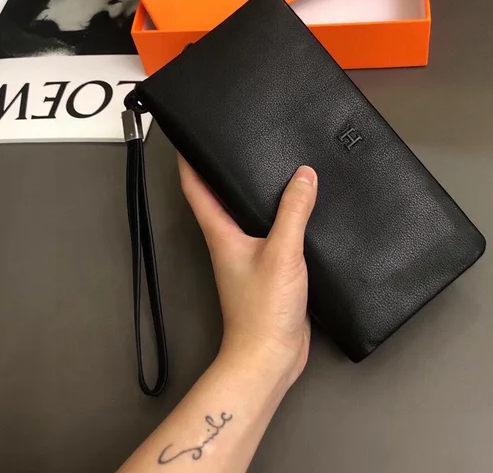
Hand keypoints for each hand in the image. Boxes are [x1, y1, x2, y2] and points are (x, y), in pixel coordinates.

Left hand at [178, 156, 317, 386]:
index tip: (188, 139)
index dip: (189, 162)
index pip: (196, 189)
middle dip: (223, 172)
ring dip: (253, 194)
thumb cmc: (262, 310)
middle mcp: (229, 242)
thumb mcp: (282, 252)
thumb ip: (294, 211)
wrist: (270, 354)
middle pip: (219, 198)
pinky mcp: (268, 268)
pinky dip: (280, 217)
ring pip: (246, 215)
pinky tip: (296, 211)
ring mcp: (247, 256)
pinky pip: (271, 233)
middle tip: (232, 145)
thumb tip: (304, 176)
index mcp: (221, 233)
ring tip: (267, 170)